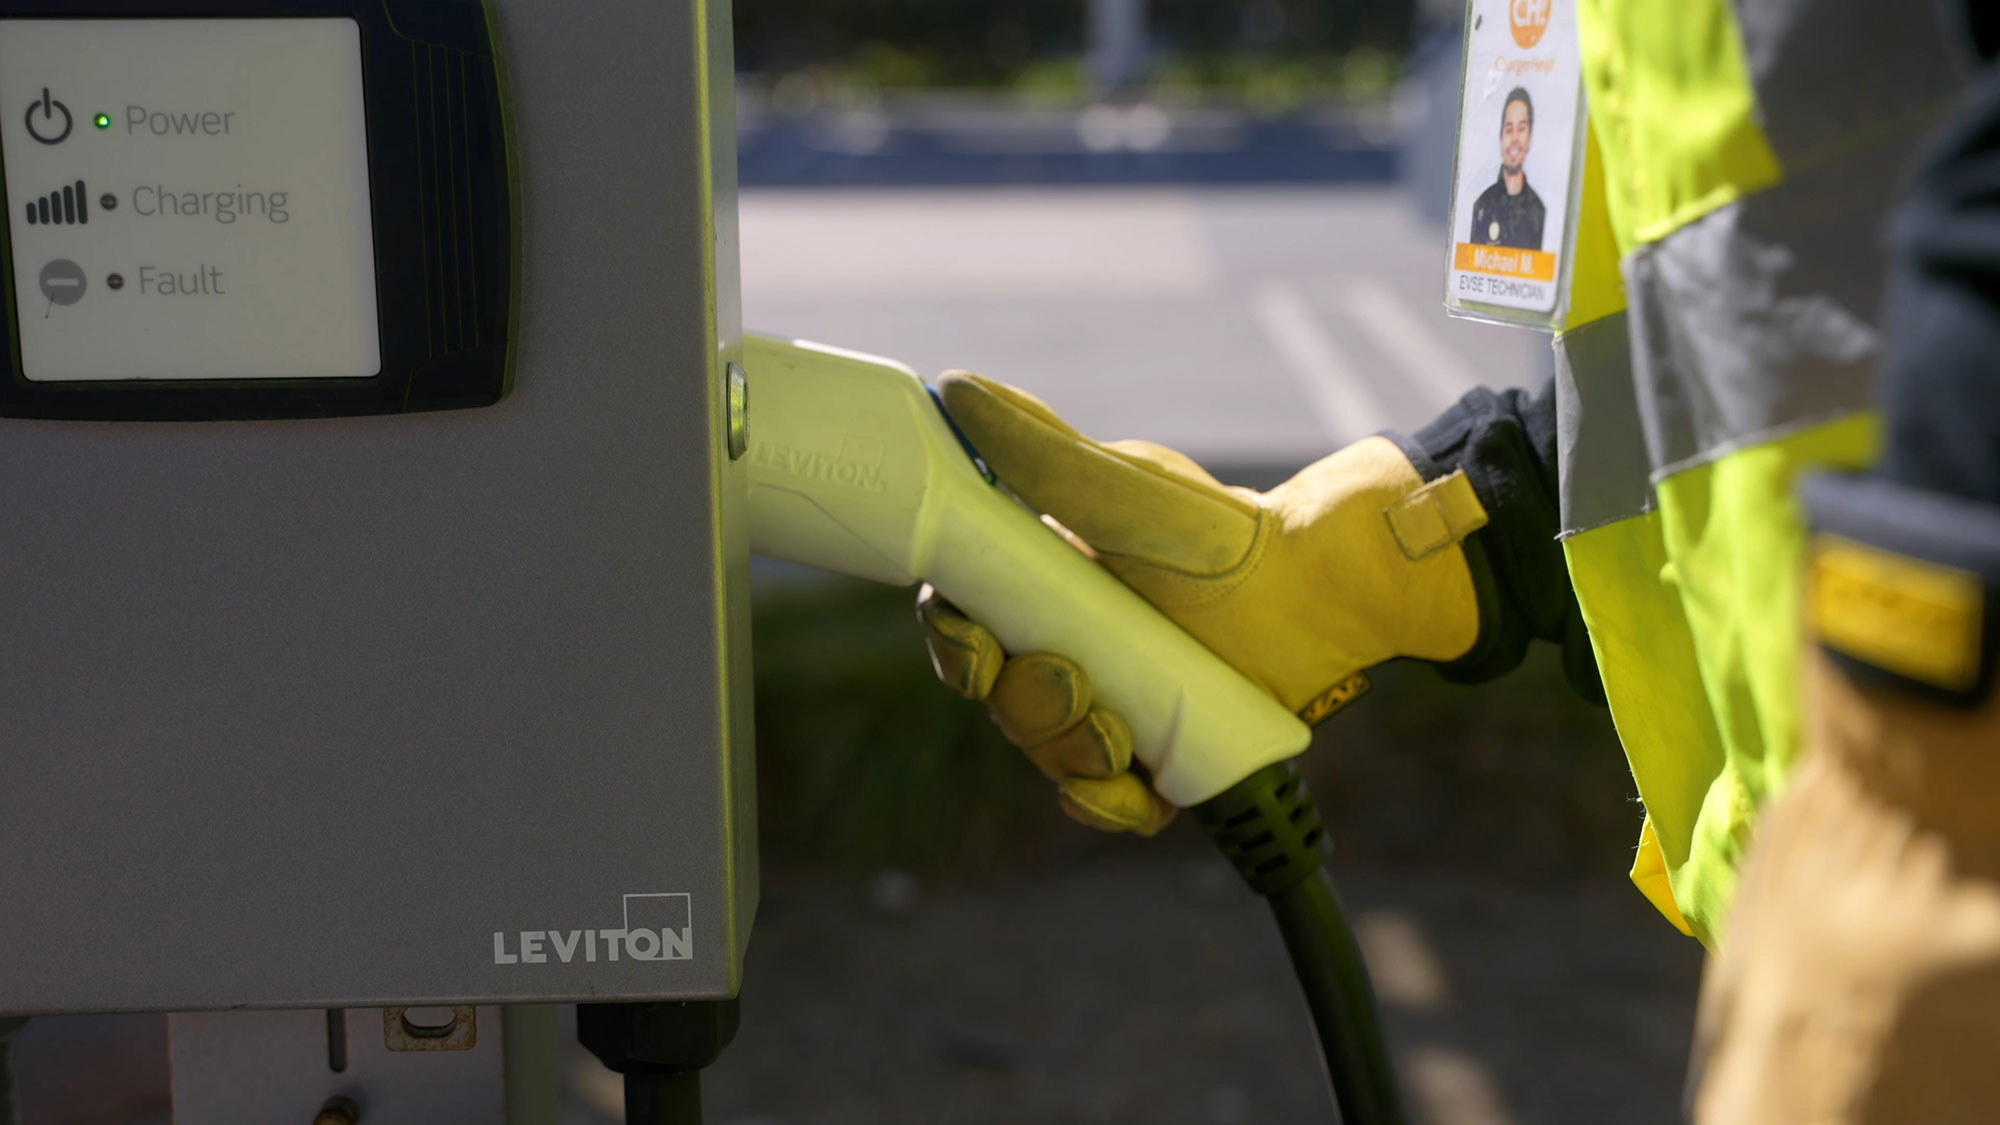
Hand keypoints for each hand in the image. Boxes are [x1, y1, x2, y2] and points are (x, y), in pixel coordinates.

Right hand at [920, 374, 1488, 832]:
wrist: (1318, 595)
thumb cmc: (1220, 532)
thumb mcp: (1125, 490)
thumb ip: (1042, 450)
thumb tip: (959, 387)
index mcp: (1038, 582)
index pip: (962, 622)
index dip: (956, 645)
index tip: (979, 649)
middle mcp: (1063, 643)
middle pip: (999, 696)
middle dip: (1027, 704)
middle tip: (1076, 686)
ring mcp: (1108, 702)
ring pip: (1046, 750)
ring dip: (1069, 753)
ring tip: (1121, 735)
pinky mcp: (1153, 755)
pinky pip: (1102, 799)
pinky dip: (1106, 804)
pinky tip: (1131, 791)